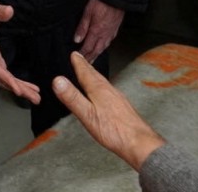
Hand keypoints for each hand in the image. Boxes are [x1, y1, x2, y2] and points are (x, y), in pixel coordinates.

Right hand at [0, 0, 40, 103]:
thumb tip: (10, 11)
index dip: (7, 79)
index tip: (19, 90)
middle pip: (1, 78)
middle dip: (18, 89)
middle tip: (36, 99)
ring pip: (3, 78)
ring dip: (19, 88)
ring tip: (35, 97)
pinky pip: (3, 74)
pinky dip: (14, 82)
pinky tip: (25, 87)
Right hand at [52, 51, 164, 170]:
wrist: (140, 143)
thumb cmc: (113, 131)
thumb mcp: (87, 115)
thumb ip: (72, 97)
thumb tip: (57, 80)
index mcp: (99, 90)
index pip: (86, 73)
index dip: (79, 63)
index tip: (74, 54)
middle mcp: (109, 90)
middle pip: (95, 75)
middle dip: (86, 66)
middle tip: (79, 58)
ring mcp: (117, 98)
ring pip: (103, 82)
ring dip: (94, 75)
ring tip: (89, 72)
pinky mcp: (122, 107)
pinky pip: (109, 90)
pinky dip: (101, 85)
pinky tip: (103, 93)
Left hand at [73, 0, 124, 62]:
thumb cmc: (101, 2)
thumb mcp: (88, 12)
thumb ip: (82, 27)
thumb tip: (76, 40)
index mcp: (96, 31)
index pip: (88, 47)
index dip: (82, 54)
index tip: (78, 59)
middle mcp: (105, 34)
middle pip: (96, 50)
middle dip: (90, 57)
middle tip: (86, 64)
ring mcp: (111, 32)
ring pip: (104, 47)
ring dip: (98, 54)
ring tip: (94, 58)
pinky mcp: (115, 29)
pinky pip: (109, 41)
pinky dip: (105, 47)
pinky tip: (103, 46)